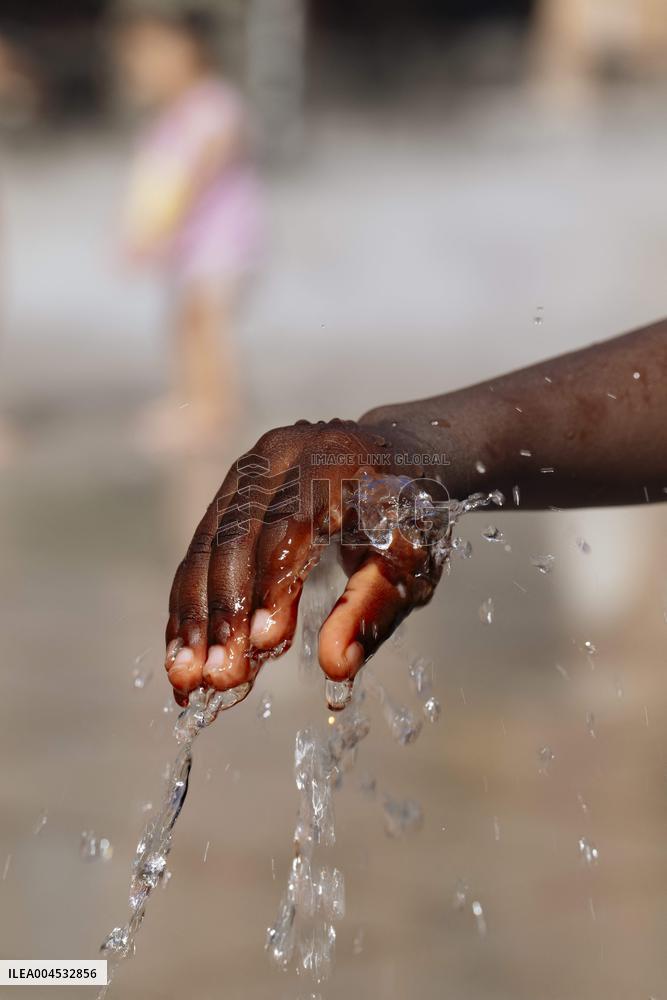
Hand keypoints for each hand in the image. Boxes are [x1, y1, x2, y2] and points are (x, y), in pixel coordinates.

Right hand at [164, 420, 447, 704]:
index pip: (292, 528)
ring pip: (207, 546)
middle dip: (224, 613)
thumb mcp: (408, 563)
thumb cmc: (411, 517)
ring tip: (186, 677)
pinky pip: (199, 549)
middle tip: (216, 677)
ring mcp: (249, 469)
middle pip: (237, 536)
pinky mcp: (229, 490)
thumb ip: (370, 610)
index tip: (260, 646)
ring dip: (194, 616)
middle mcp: (282, 453)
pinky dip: (190, 604)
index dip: (273, 588)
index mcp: (335, 459)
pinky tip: (181, 651)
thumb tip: (335, 668)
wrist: (398, 457)